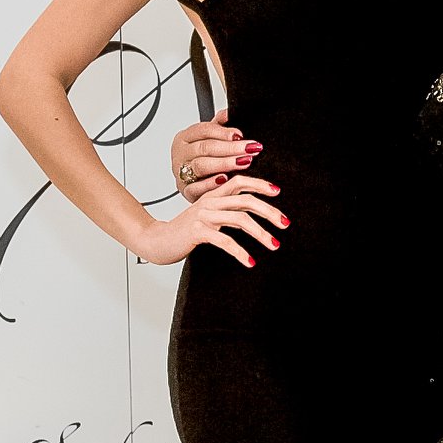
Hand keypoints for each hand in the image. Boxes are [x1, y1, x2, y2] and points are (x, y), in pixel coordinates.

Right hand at [132, 173, 287, 268]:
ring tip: (274, 245)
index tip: (277, 191)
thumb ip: (227, 214)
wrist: (157, 241)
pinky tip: (250, 261)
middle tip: (285, 224)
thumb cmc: (184, 231)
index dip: (259, 184)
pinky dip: (241, 252)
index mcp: (212, 195)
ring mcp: (203, 216)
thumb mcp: (208, 218)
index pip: (239, 181)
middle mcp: (209, 202)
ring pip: (240, 218)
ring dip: (261, 233)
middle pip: (245, 200)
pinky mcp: (198, 232)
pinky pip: (225, 240)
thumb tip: (251, 218)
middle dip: (269, 211)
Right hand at [171, 105, 264, 200]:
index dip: (223, 132)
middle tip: (250, 149)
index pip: (203, 130)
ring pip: (201, 166)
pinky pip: (196, 187)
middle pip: (205, 148)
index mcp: (184, 138)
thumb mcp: (208, 139)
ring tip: (243, 162)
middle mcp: (181, 154)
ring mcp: (181, 173)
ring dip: (224, 164)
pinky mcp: (186, 190)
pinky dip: (211, 184)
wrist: (191, 182)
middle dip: (230, 148)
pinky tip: (225, 180)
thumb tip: (229, 112)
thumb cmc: (201, 158)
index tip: (240, 135)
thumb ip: (218, 125)